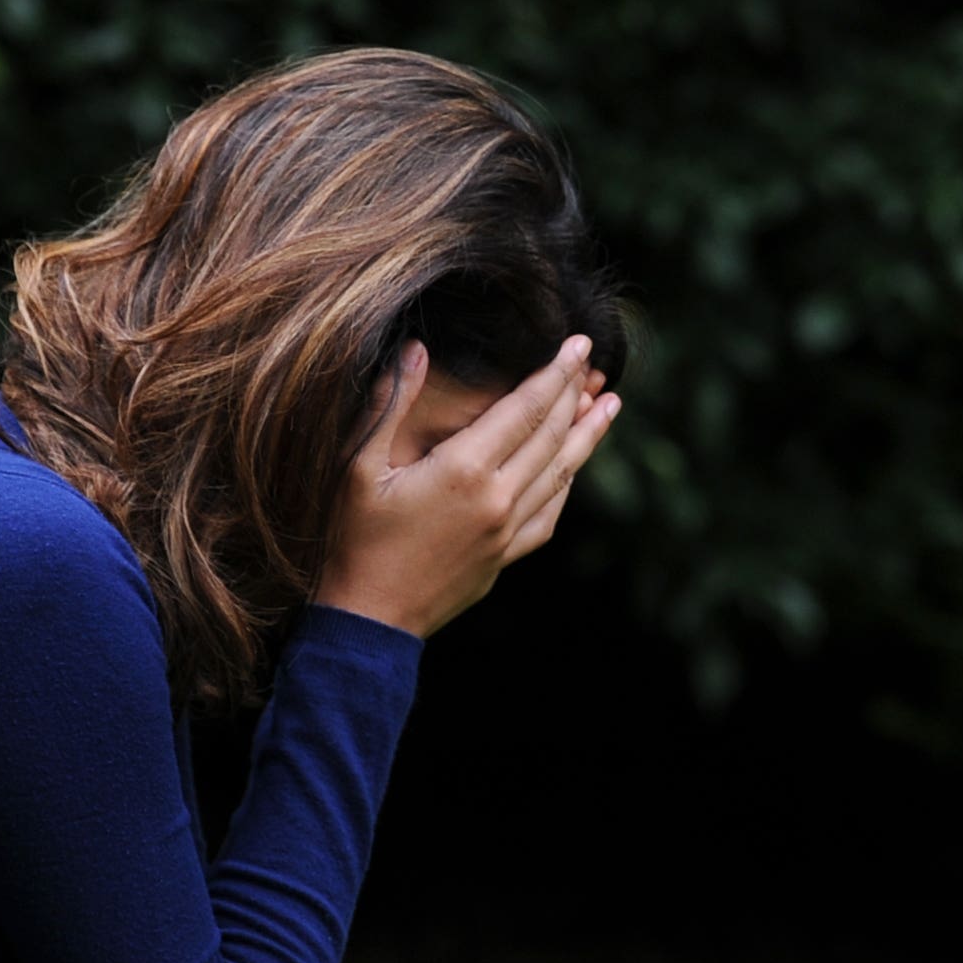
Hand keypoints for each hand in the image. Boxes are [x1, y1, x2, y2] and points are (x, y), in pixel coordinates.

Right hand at [313, 335, 619, 639]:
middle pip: (551, 435)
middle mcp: (497, 499)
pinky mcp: (505, 557)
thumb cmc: (352, 540)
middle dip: (576, 393)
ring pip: (560, 474)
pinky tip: (573, 467)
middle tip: (595, 360)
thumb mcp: (356, 467)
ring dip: (587, 436)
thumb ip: (388, 406)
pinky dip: (567, 483)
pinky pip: (550, 514)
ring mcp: (506, 532)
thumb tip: (414, 350)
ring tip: (610, 406)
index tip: (578, 343)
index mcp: (463, 470)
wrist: (368, 620)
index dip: (556, 373)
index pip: (525, 408)